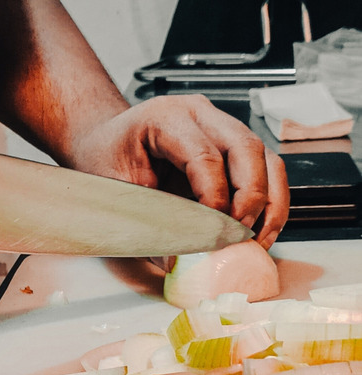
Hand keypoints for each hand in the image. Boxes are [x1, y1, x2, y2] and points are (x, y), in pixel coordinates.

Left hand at [69, 94, 288, 251]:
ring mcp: (220, 124)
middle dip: (251, 199)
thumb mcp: (115, 188)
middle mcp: (199, 113)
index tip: (216, 232)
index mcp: (165, 117)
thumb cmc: (104, 157)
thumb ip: (147, 222)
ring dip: (270, 202)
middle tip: (240, 236)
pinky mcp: (233, 143)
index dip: (216, 198)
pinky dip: (270, 200)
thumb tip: (179, 261)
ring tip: (257, 240)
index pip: (205, 156)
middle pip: (246, 149)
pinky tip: (260, 229)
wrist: (104, 141)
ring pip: (265, 157)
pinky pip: (266, 168)